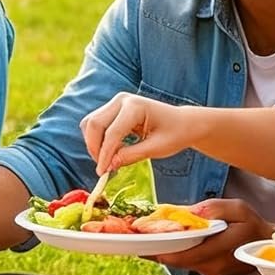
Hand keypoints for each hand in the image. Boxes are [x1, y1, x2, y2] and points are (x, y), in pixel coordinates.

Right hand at [82, 93, 199, 175]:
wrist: (183, 122)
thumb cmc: (175, 134)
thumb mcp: (156, 149)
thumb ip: (130, 156)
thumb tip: (108, 166)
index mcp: (136, 106)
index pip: (112, 133)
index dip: (105, 155)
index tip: (102, 173)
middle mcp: (122, 100)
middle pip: (94, 124)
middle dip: (95, 148)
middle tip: (103, 168)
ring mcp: (116, 103)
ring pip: (90, 124)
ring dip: (94, 144)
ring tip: (108, 160)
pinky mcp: (113, 109)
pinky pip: (95, 125)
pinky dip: (98, 140)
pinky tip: (111, 152)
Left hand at [142, 198, 270, 274]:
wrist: (268, 245)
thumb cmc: (252, 224)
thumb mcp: (236, 208)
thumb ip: (212, 210)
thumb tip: (188, 214)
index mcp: (222, 247)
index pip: (184, 254)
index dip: (160, 248)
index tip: (141, 240)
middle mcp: (213, 265)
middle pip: (176, 260)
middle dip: (155, 248)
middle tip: (135, 236)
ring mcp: (211, 273)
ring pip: (179, 263)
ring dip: (163, 250)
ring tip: (145, 237)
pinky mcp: (209, 274)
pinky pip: (186, 263)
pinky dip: (175, 253)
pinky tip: (166, 242)